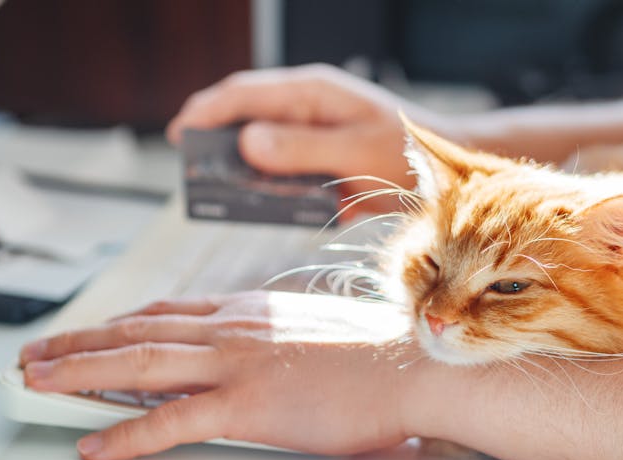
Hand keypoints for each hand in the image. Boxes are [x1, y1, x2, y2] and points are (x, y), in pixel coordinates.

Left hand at [20, 291, 425, 459]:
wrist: (411, 365)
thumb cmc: (376, 354)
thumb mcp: (314, 332)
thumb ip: (275, 338)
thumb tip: (258, 356)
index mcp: (251, 311)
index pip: (168, 312)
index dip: (120, 322)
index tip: (93, 330)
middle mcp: (234, 329)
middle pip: (138, 331)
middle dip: (80, 342)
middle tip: (39, 352)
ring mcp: (238, 364)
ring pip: (138, 364)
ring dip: (80, 373)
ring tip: (38, 383)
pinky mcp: (248, 405)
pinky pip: (171, 421)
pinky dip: (127, 435)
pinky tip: (97, 446)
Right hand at [167, 64, 439, 208]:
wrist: (443, 177)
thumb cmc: (405, 153)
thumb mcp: (354, 151)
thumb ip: (301, 148)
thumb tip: (246, 143)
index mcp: (312, 92)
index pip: (246, 93)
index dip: (208, 111)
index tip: (179, 134)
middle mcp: (307, 109)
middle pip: (246, 117)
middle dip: (216, 140)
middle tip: (192, 168)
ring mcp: (312, 135)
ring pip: (261, 147)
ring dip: (241, 168)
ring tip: (220, 191)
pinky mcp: (319, 161)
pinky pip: (282, 171)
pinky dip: (268, 186)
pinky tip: (262, 203)